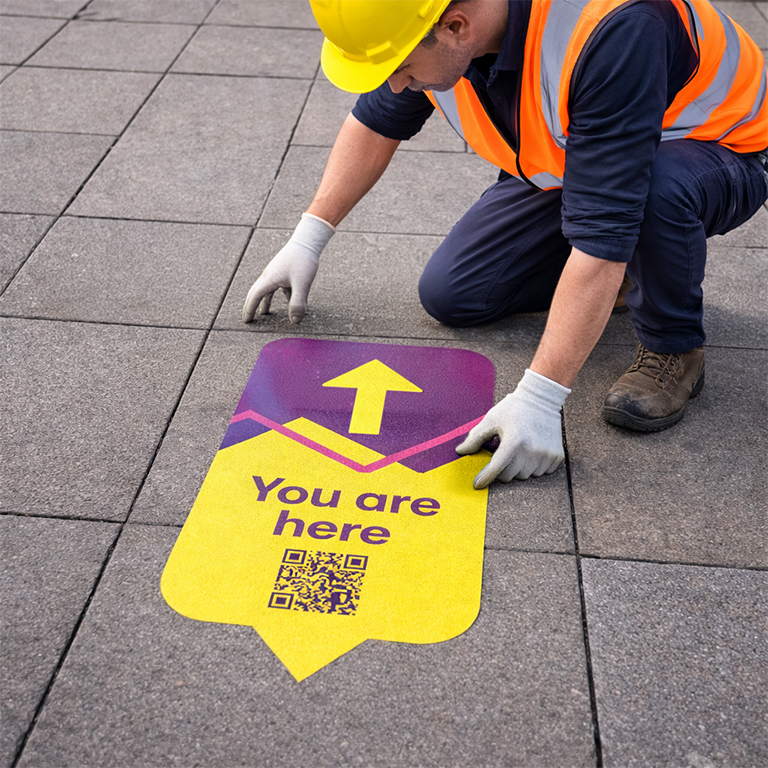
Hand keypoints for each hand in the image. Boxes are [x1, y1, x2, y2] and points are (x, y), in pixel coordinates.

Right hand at [242, 213, 334, 323]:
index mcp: (270, 279)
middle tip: (248, 318)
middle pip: (256, 293)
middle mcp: (270, 275)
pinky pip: (278, 286)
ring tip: (264, 313)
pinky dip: (278, 295)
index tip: (247, 320)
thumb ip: (298, 303)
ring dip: (264, 301)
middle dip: (251, 306)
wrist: (308, 240)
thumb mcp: (302, 284)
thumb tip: (295, 321)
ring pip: (266, 290)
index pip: (255, 296)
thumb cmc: (304, 260)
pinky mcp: (285, 270)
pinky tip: (286, 300)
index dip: (250, 309)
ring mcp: (277, 272)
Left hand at [456, 369, 570, 487]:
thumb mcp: (492, 419)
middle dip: (502, 469)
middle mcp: (531, 451)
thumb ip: (476, 437)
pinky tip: (532, 450)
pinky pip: (541, 473)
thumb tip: (460, 451)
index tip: (478, 484)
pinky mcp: (556, 456)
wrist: (542, 399)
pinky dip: (534, 466)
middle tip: (503, 454)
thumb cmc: (514, 408)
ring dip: (518, 468)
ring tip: (519, 449)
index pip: (496, 468)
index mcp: (513, 441)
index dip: (485, 478)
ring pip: (524, 476)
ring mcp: (545, 455)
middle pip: (509, 476)